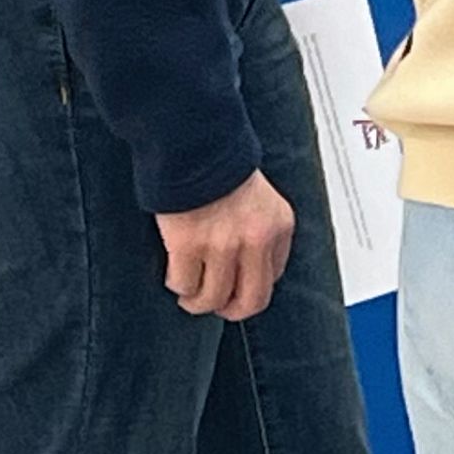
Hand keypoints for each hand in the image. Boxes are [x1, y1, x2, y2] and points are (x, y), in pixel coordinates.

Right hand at [157, 170, 292, 320]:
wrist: (193, 143)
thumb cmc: (220, 166)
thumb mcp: (261, 198)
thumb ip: (261, 231)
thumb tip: (248, 270)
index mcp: (279, 226)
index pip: (273, 277)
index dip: (250, 286)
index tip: (236, 286)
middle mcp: (256, 240)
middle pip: (251, 301)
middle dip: (231, 310)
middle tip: (216, 305)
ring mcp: (223, 245)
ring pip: (213, 299)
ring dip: (197, 301)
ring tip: (189, 293)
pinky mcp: (189, 245)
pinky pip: (184, 285)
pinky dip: (178, 285)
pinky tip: (175, 274)